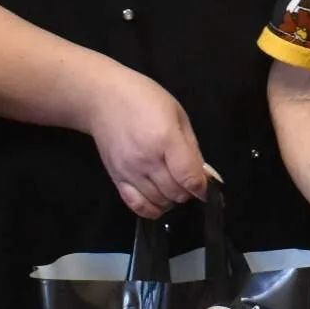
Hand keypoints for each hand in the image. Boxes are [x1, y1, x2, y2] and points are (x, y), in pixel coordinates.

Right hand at [83, 64, 209, 217]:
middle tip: (186, 180)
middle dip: (187, 191)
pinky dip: (151, 209)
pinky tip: (158, 200)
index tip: (205, 188)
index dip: (202, 188)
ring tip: (172, 186)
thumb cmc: (145, 99)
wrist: (103, 99)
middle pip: (175, 193)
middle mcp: (147, 160)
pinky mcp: (116, 178)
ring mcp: (129, 171)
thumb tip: (201, 174)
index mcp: (165, 140)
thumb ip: (191, 147)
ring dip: (171, 199)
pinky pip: (136, 205)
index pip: (189, 178)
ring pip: (158, 201)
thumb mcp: (177, 114)